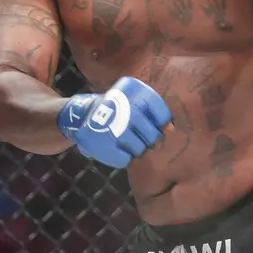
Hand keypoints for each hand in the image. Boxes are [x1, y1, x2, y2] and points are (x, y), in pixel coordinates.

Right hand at [58, 77, 172, 168]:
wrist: (82, 114)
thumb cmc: (117, 110)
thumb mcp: (134, 102)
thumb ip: (153, 113)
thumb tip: (171, 130)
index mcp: (137, 93)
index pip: (162, 115)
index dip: (160, 125)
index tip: (152, 126)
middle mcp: (127, 109)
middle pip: (153, 136)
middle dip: (147, 139)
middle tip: (135, 134)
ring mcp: (115, 127)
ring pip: (139, 149)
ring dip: (133, 148)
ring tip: (123, 138)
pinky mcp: (104, 143)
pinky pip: (125, 159)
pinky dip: (121, 156)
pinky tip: (113, 145)